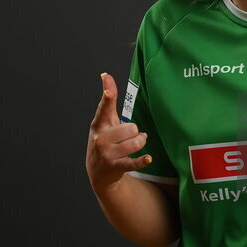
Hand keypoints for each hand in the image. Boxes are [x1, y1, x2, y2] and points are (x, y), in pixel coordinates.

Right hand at [86, 73, 150, 191]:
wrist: (98, 172)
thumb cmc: (104, 140)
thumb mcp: (104, 121)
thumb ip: (108, 100)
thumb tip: (106, 75)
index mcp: (99, 124)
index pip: (104, 109)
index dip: (107, 99)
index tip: (109, 92)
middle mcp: (101, 138)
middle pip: (131, 128)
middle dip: (136, 132)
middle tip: (132, 135)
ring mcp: (107, 153)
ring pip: (135, 142)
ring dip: (140, 143)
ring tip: (137, 144)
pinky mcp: (115, 166)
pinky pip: (133, 162)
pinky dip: (142, 160)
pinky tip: (148, 158)